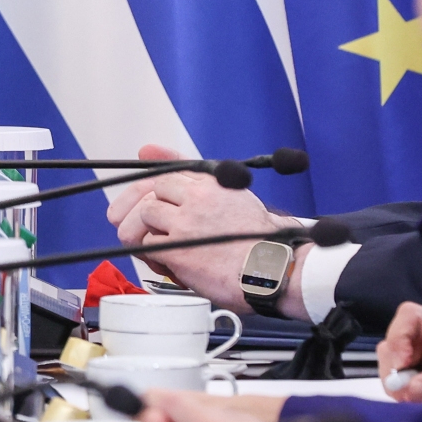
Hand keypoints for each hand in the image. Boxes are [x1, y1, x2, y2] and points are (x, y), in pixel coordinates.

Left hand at [107, 144, 304, 314]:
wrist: (277, 271)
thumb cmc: (261, 240)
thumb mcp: (237, 196)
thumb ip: (200, 177)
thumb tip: (150, 151)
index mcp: (215, 183)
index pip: (168, 171)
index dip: (153, 187)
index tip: (148, 196)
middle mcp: (198, 197)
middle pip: (150, 191)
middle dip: (149, 211)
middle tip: (155, 228)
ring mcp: (186, 223)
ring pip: (144, 215)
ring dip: (148, 232)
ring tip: (164, 245)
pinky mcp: (178, 249)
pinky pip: (147, 244)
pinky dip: (153, 255)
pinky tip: (169, 262)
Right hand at [380, 302, 421, 401]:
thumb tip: (405, 388)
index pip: (411, 317)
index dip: (399, 336)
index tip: (402, 366)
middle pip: (395, 342)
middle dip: (394, 369)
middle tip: (405, 394)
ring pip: (393, 363)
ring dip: (397, 384)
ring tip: (417, 401)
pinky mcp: (421, 378)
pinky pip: (399, 380)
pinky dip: (402, 393)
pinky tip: (418, 402)